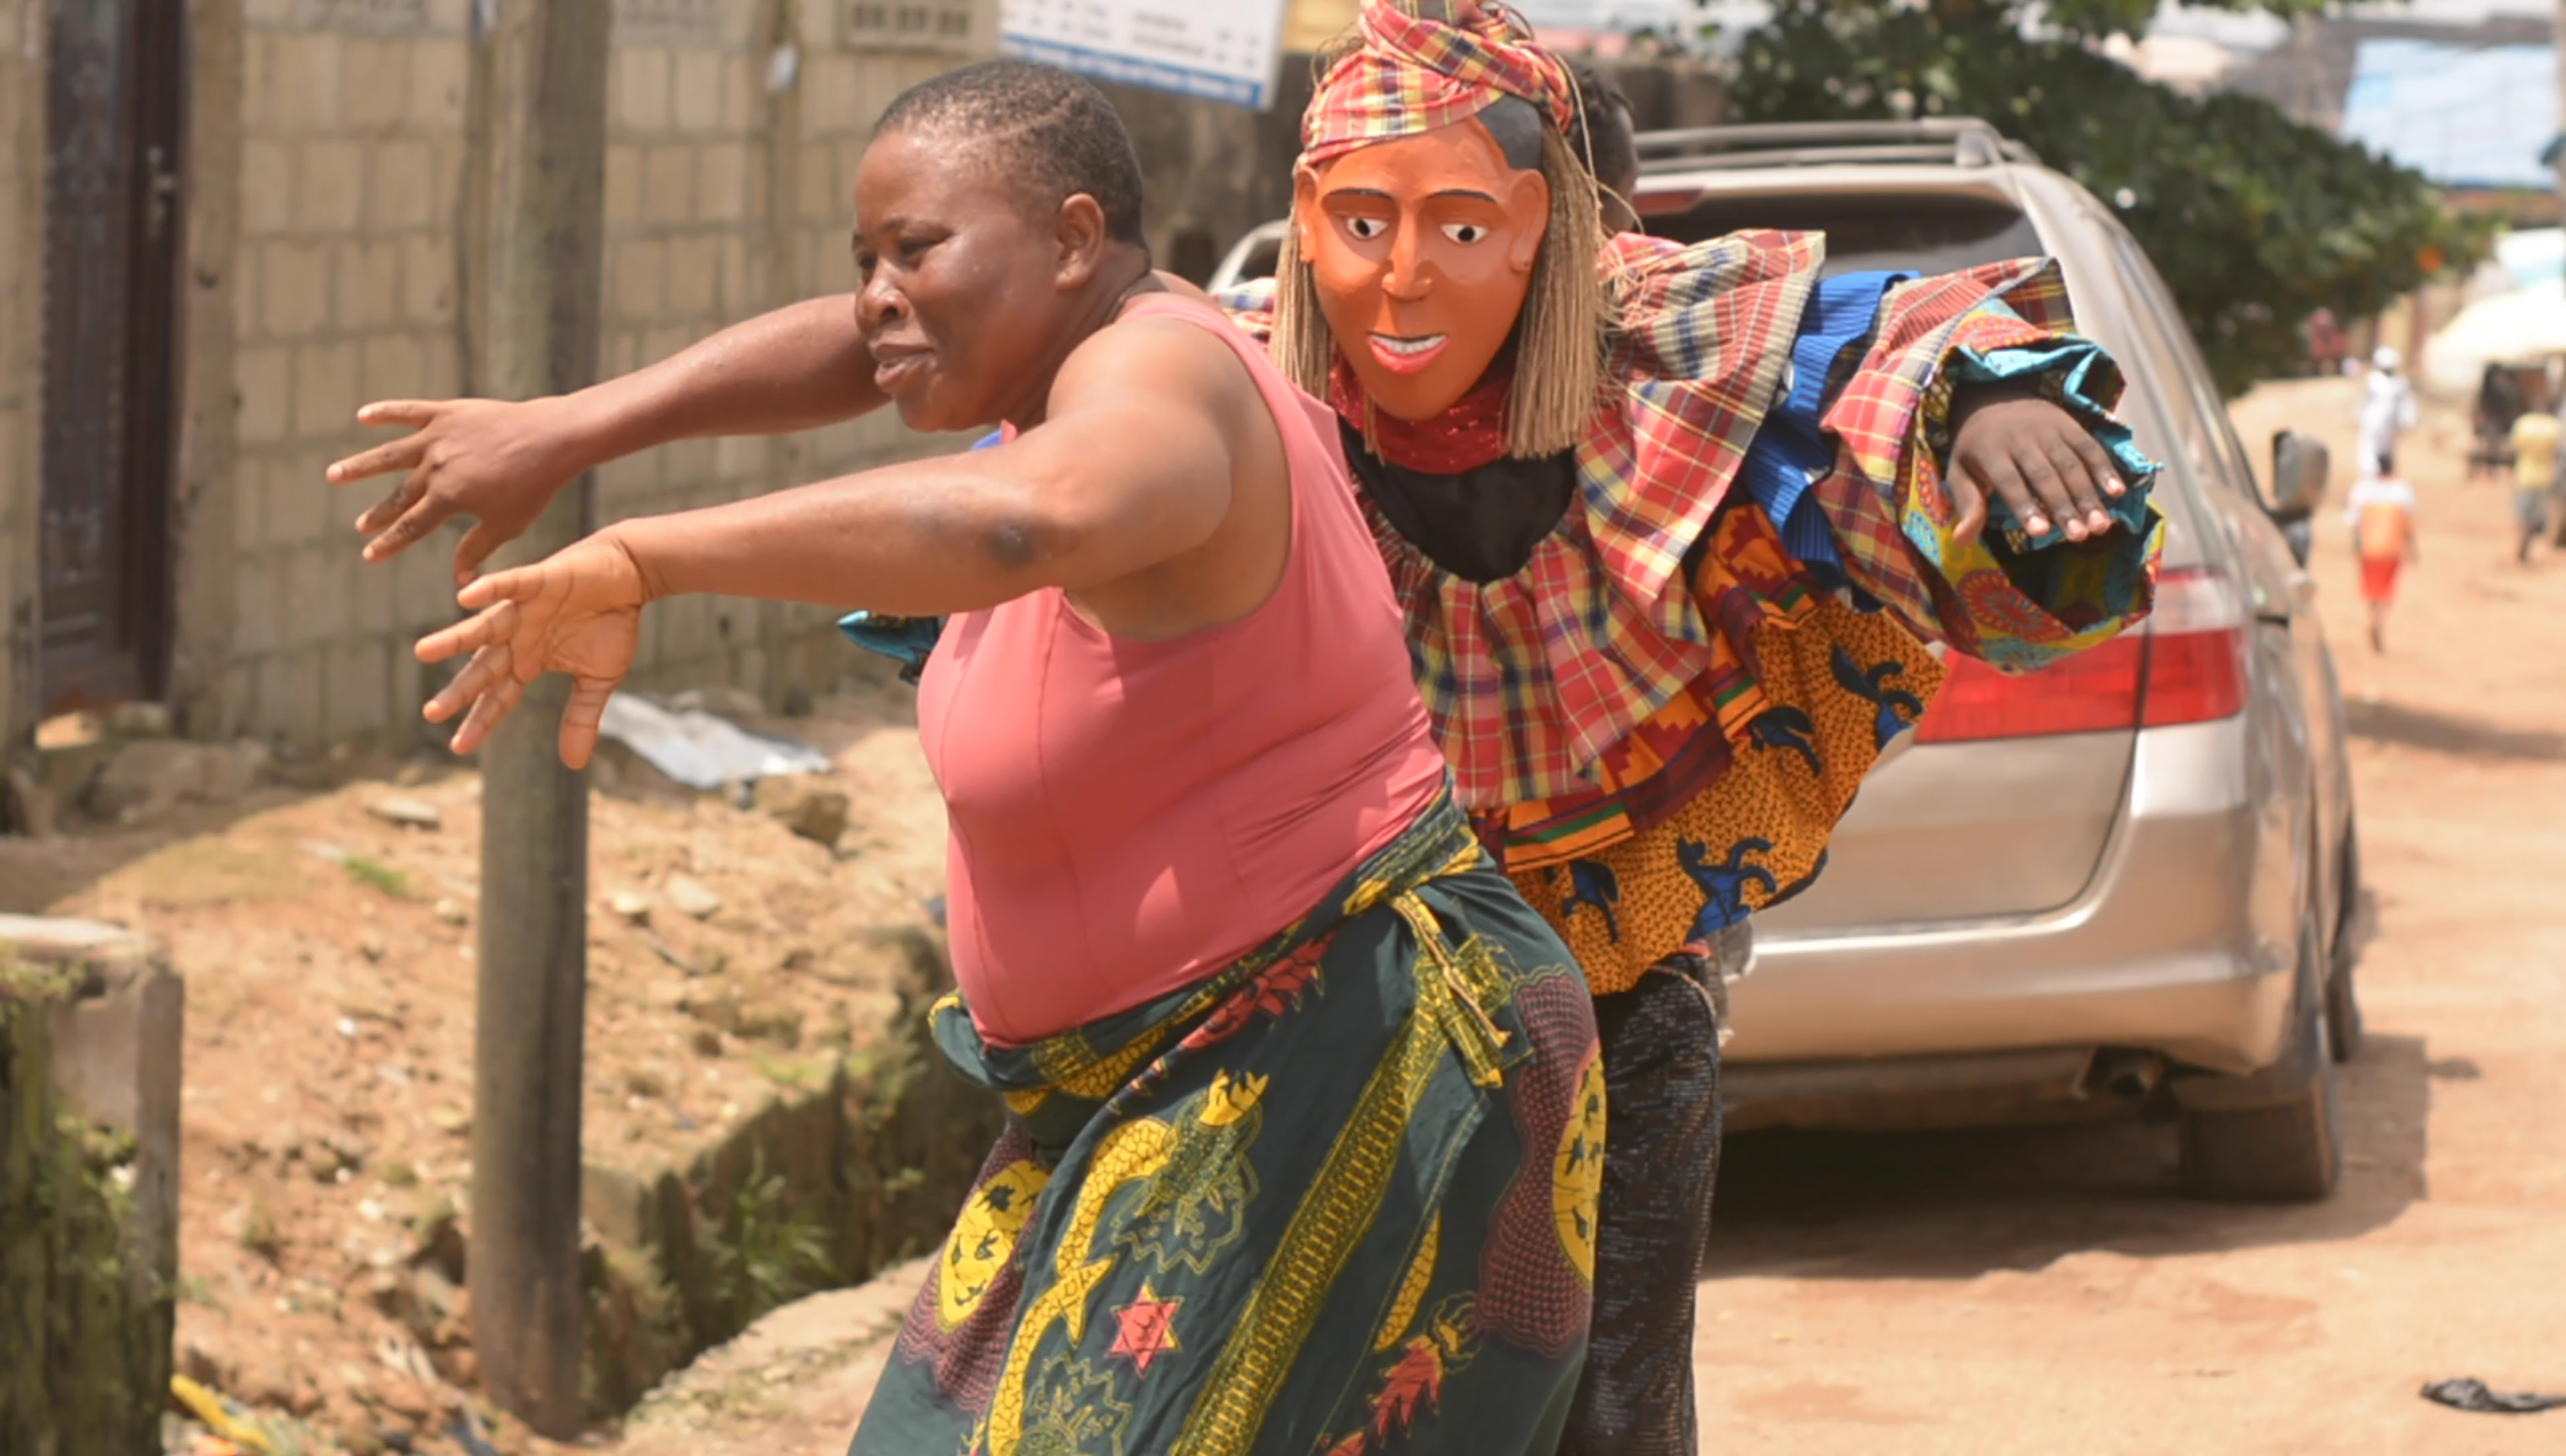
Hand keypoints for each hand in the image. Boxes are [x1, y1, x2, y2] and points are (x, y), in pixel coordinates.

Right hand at [327, 396, 593, 583]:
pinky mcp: (447, 413)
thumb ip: (476, 549)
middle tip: (360, 526)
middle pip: (399, 496)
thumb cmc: (534, 487)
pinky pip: (409, 411)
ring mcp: (438, 438)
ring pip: (390, 454)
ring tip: (334, 474)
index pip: (411, 527)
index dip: (389, 543)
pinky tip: (362, 415)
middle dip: (378, 514)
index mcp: (448, 498)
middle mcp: (435, 468)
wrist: (553, 439)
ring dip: (361, 466)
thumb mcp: (506, 524)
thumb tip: (459, 583)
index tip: (369, 555)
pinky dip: (385, 412)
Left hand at [414, 533, 649, 765]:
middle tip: (431, 713)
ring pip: (484, 627)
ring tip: (423, 651)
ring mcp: (524, 608)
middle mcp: (518, 636)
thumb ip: (581, 717)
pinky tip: (464, 598)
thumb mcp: (600, 679)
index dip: (480, 720)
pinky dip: (489, 589)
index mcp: (529, 660)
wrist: (629, 573)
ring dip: (455, 639)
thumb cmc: (611, 621)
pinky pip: (510, 585)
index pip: (499, 696)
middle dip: (459, 690)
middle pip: (483, 668)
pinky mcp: (539, 580)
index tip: (459, 747)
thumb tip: (573, 764)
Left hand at [1947, 386, 2128, 547]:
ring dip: (2088, 495)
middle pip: (2045, 475)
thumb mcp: (1960, 472)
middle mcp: (2021, 437)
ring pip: (2071, 464)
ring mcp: (2048, 429)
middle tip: (2080, 536)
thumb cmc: (1977, 448)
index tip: (2041, 532)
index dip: (2025, 506)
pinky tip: (2116, 492)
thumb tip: (1960, 541)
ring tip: (2101, 525)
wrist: (1994, 396)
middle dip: (2064, 506)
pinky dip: (2104, 468)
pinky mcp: (2069, 424)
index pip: (2010, 481)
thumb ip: (1967, 504)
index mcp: (1990, 450)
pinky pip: (2089, 446)